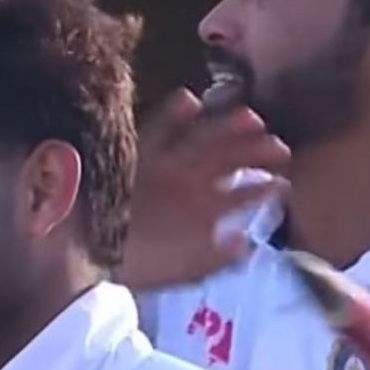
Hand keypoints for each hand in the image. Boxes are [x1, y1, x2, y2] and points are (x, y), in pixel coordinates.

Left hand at [114, 89, 289, 291]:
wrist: (84, 247)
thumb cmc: (136, 266)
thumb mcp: (184, 272)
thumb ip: (218, 257)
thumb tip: (246, 242)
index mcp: (205, 211)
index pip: (247, 195)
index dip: (268, 189)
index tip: (284, 186)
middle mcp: (191, 181)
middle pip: (232, 159)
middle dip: (260, 151)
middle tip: (281, 148)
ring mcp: (165, 163)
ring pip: (206, 138)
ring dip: (230, 126)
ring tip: (252, 116)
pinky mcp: (140, 155)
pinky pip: (160, 127)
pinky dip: (175, 113)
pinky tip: (189, 97)